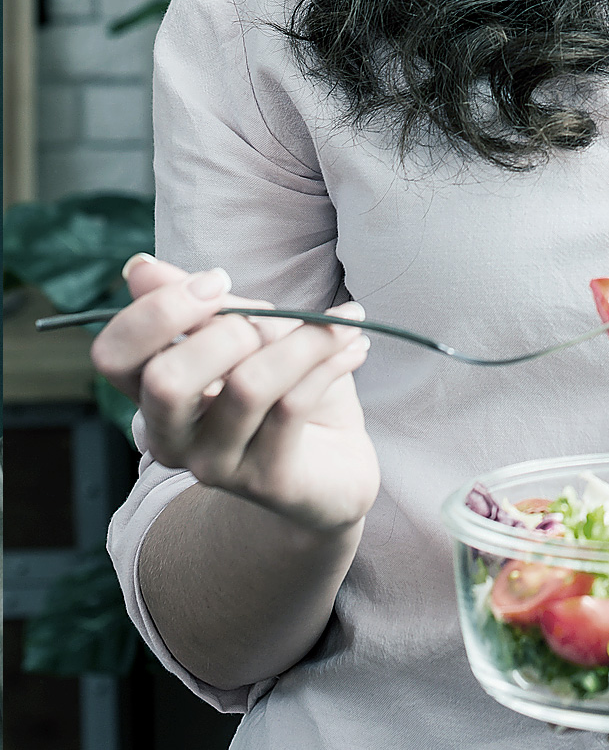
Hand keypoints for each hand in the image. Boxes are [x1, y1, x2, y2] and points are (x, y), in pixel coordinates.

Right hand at [91, 254, 378, 531]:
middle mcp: (171, 437)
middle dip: (227, 331)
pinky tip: (355, 348)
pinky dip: (329, 362)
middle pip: (166, 381)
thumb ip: (205, 309)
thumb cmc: (286, 394)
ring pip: (247, 386)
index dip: (157, 311)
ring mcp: (216, 465)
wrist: (335, 469)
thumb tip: (139, 268)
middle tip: (271, 321)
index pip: (113, 356)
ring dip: (303, 341)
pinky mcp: (267, 481)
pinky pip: (294, 405)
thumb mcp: (250, 339)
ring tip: (343, 324)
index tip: (219, 281)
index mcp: (151, 394)